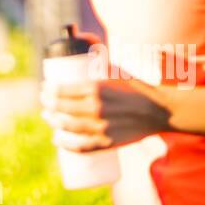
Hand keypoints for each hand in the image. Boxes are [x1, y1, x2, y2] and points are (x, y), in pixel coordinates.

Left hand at [40, 76, 169, 151]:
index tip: (44, 88)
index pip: (62, 90)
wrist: (160, 110)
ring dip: (53, 122)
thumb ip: (99, 66)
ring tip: (47, 117)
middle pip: (62, 108)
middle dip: (48, 104)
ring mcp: (101, 128)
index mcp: (96, 88)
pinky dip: (67, 145)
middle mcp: (96, 108)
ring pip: (69, 127)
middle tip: (43, 101)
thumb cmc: (138, 87)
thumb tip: (83, 57)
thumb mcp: (116, 71)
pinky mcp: (108, 143)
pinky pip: (82, 147)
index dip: (49, 90)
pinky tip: (57, 140)